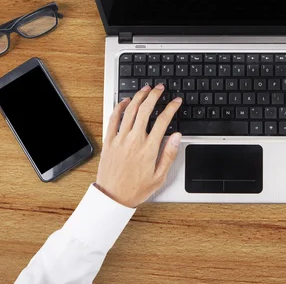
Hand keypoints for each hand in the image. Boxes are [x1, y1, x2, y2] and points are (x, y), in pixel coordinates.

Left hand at [95, 84, 182, 207]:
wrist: (112, 198)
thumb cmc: (136, 189)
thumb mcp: (159, 176)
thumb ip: (169, 154)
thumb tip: (177, 137)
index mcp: (148, 148)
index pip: (163, 121)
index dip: (171, 108)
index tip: (176, 102)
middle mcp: (134, 140)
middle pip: (145, 110)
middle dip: (154, 95)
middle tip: (160, 88)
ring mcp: (120, 139)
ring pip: (130, 110)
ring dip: (138, 97)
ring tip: (145, 89)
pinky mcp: (109, 141)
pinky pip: (113, 119)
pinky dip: (119, 107)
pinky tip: (125, 101)